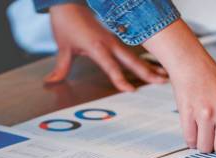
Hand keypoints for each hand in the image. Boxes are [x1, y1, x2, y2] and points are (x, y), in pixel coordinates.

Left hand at [46, 4, 166, 90]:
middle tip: (162, 81)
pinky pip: (131, 51)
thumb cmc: (66, 22)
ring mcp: (114, 40)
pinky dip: (143, 60)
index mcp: (97, 47)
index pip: (111, 67)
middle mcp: (109, 43)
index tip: (131, 90)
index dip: (120, 79)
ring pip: (134, 56)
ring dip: (149, 67)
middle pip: (131, 61)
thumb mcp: (62, 46)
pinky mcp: (115, 38)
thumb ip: (61, 67)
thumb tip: (51, 82)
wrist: (69, 2)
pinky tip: (153, 66)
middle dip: (147, 72)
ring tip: (164, 76)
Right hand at [144, 21, 215, 157]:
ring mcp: (206, 114)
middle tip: (214, 132)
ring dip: (202, 142)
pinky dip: (191, 139)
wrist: (191, 64)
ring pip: (205, 147)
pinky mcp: (189, 115)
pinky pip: (190, 141)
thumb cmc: (211, 81)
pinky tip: (193, 125)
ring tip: (202, 126)